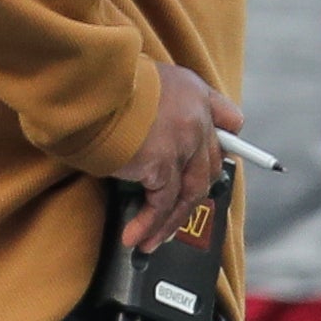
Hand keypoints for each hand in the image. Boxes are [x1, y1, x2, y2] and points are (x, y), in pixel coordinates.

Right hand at [112, 61, 242, 249]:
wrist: (91, 85)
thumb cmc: (103, 83)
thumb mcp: (140, 80)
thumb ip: (157, 104)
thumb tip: (148, 135)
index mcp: (194, 91)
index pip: (228, 120)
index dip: (222, 145)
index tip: (214, 163)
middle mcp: (197, 116)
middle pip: (211, 164)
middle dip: (195, 192)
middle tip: (177, 212)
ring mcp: (184, 141)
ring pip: (191, 190)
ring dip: (172, 220)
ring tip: (152, 240)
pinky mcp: (163, 164)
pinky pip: (163, 203)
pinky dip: (150, 224)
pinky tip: (135, 236)